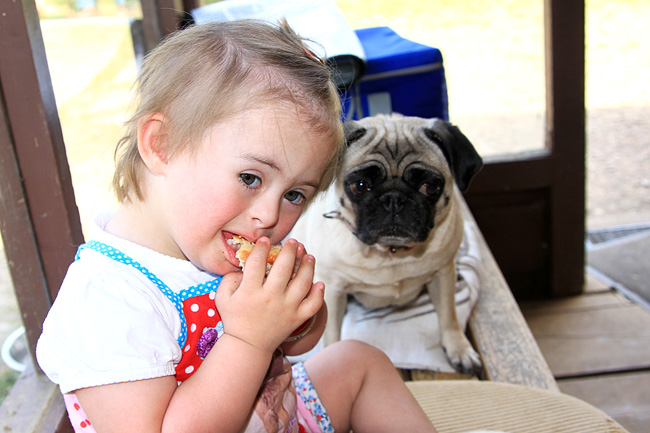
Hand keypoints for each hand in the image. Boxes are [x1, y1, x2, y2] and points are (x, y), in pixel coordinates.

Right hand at [215, 238, 323, 353]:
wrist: (248, 346)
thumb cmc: (235, 319)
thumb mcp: (222, 298)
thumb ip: (229, 279)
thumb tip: (242, 265)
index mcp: (251, 291)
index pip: (258, 262)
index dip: (262, 247)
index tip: (266, 240)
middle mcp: (271, 298)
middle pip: (283, 268)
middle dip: (289, 250)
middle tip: (293, 241)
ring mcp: (287, 308)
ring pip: (302, 283)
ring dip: (307, 266)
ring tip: (308, 256)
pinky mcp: (297, 318)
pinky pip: (313, 305)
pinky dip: (319, 294)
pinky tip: (319, 283)